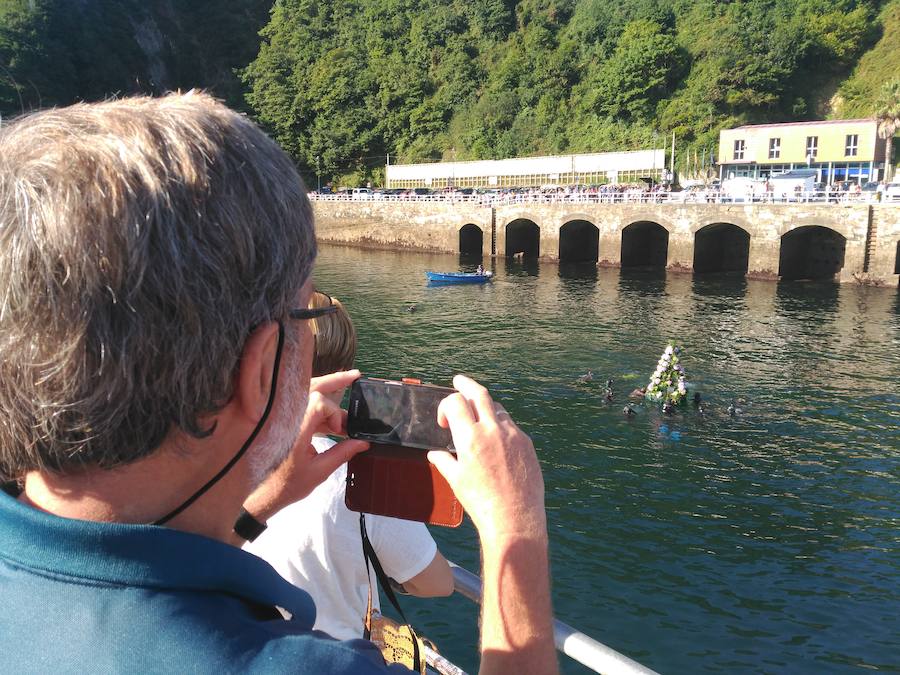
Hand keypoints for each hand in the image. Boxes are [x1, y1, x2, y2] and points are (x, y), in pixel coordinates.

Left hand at [243, 370, 367, 520]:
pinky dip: (320, 408)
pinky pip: (304, 406)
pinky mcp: (286, 423)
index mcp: (295, 430)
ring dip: (329, 394)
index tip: (341, 430)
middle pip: (313, 388)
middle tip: (356, 376)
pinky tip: (334, 416)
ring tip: (349, 387)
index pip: (317, 402)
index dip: (334, 412)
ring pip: (308, 394)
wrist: (263, 494)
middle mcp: (289, 419)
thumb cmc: (288, 485)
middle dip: (335, 382)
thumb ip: (342, 453)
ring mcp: (286, 419)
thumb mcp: (320, 471)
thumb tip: (363, 442)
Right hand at [428, 375, 545, 540]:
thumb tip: (435, 454)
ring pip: (497, 409)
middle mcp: (492, 430)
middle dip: (466, 384)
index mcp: (470, 438)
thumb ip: (444, 461)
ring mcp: (513, 435)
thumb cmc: (481, 502)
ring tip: (478, 415)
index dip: (446, 406)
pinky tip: (496, 439)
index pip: (456, 402)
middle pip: (479, 394)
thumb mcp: (456, 481)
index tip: (444, 421)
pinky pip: (512, 426)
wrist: (514, 518)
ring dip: (485, 407)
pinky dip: (500, 425)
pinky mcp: (527, 443)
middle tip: (459, 381)